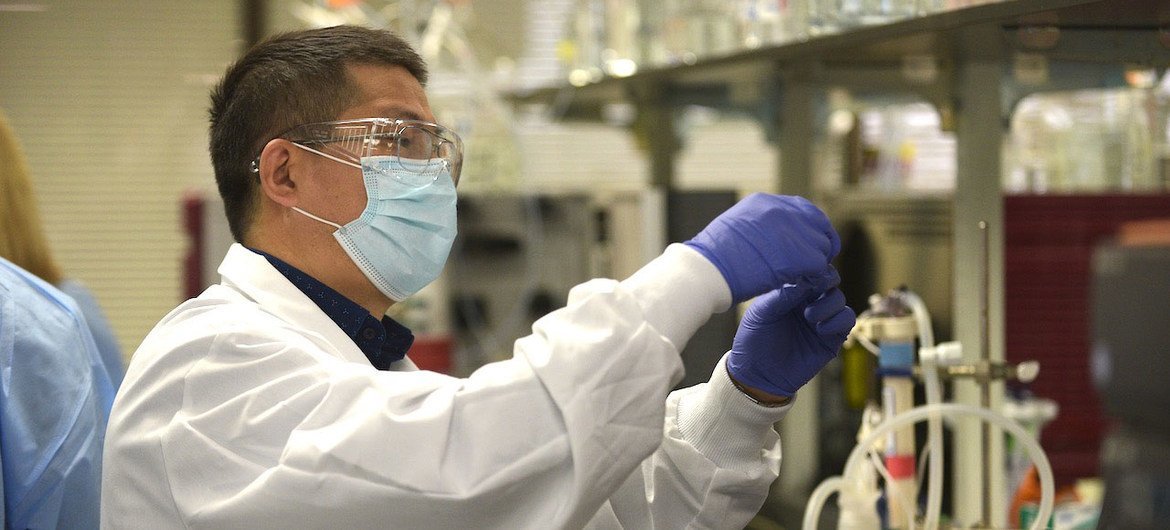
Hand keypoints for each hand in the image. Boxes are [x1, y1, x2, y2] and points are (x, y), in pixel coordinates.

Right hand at [684, 193, 840, 303]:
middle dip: (819, 241)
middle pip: (818, 222)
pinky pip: (820, 265)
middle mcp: (781, 211)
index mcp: (763, 202)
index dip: (810, 226)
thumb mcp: (733, 227)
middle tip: (817, 260)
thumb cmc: (711, 259)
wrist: (707, 271)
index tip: (810, 241)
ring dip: (816, 261)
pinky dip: (815, 275)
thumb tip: (770, 236)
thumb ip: (756, 225)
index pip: (802, 208)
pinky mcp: (800, 256)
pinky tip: (803, 283)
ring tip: (804, 275)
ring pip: (822, 245)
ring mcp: (792, 231)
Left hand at [727, 277, 855, 397]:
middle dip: (827, 281)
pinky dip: (839, 320)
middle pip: (829, 280)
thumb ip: (782, 295)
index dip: (814, 268)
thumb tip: (805, 278)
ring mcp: (820, 319)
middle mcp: (807, 302)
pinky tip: (820, 329)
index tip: (811, 270)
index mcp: (790, 291)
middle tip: (816, 289)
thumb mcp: (762, 313)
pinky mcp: (831, 337)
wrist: (759, 374)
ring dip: (829, 304)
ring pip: (839, 299)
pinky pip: (847, 320)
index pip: (809, 271)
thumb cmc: (754, 340)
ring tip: (810, 317)